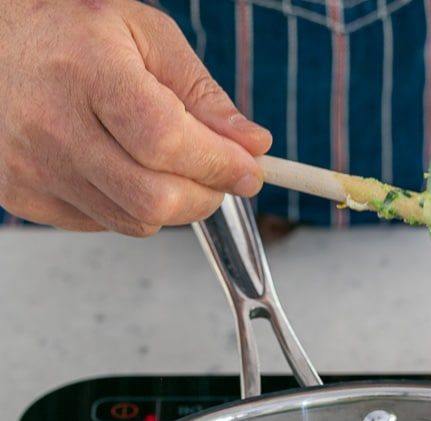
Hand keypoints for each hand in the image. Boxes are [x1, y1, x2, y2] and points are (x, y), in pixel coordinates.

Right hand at [0, 0, 271, 235]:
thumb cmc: (68, 32)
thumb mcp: (143, 35)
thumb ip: (202, 93)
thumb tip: (251, 145)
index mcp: (86, 70)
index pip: (166, 141)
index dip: (218, 165)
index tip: (249, 171)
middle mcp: (52, 123)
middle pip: (154, 199)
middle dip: (204, 195)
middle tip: (215, 174)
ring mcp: (33, 167)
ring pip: (135, 221)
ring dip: (170, 204)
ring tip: (165, 164)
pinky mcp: (25, 196)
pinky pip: (105, 224)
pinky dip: (130, 205)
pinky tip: (119, 166)